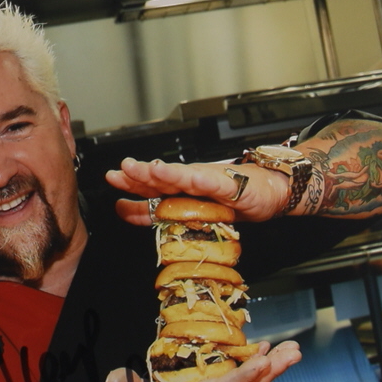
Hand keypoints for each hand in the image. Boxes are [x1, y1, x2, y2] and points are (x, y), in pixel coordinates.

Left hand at [105, 157, 289, 225]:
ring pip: (185, 176)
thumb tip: (123, 210)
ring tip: (151, 169)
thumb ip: (154, 212)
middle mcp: (192, 180)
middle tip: (123, 170)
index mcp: (179, 186)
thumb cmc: (230, 199)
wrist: (269, 191)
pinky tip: (191, 177)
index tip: (112, 180)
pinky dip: (203, 179)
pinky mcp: (231, 186)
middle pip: (163, 178)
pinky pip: (216, 182)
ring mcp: (211, 181)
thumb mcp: (188, 210)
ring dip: (168, 172)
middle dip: (143, 174)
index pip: (150, 185)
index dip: (131, 183)